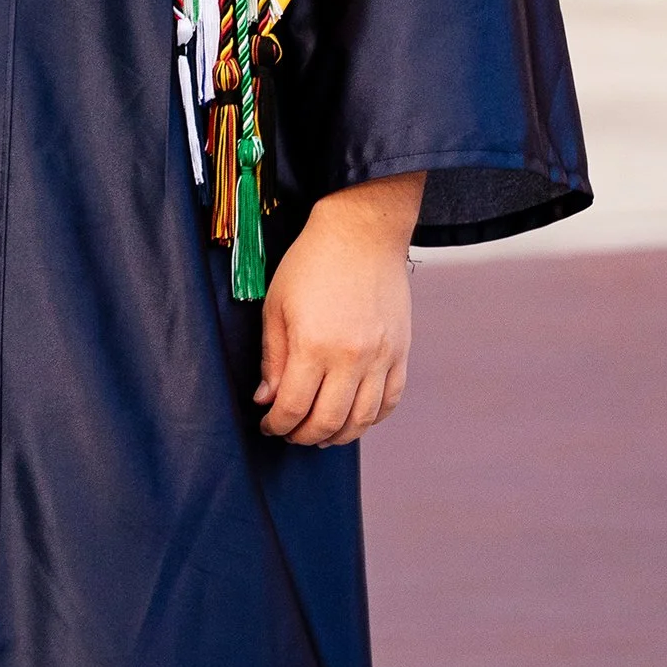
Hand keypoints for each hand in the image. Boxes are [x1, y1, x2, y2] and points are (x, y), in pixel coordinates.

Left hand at [255, 171, 423, 446]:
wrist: (361, 230)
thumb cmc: (313, 261)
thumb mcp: (276, 304)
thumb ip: (272, 357)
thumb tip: (266, 399)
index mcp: (313, 344)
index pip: (293, 408)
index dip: (276, 424)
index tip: (268, 424)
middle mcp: (351, 357)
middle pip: (327, 422)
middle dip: (302, 436)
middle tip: (290, 432)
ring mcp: (380, 357)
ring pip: (361, 421)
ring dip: (337, 435)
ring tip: (320, 432)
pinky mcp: (400, 351)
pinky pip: (389, 401)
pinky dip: (371, 419)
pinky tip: (354, 417)